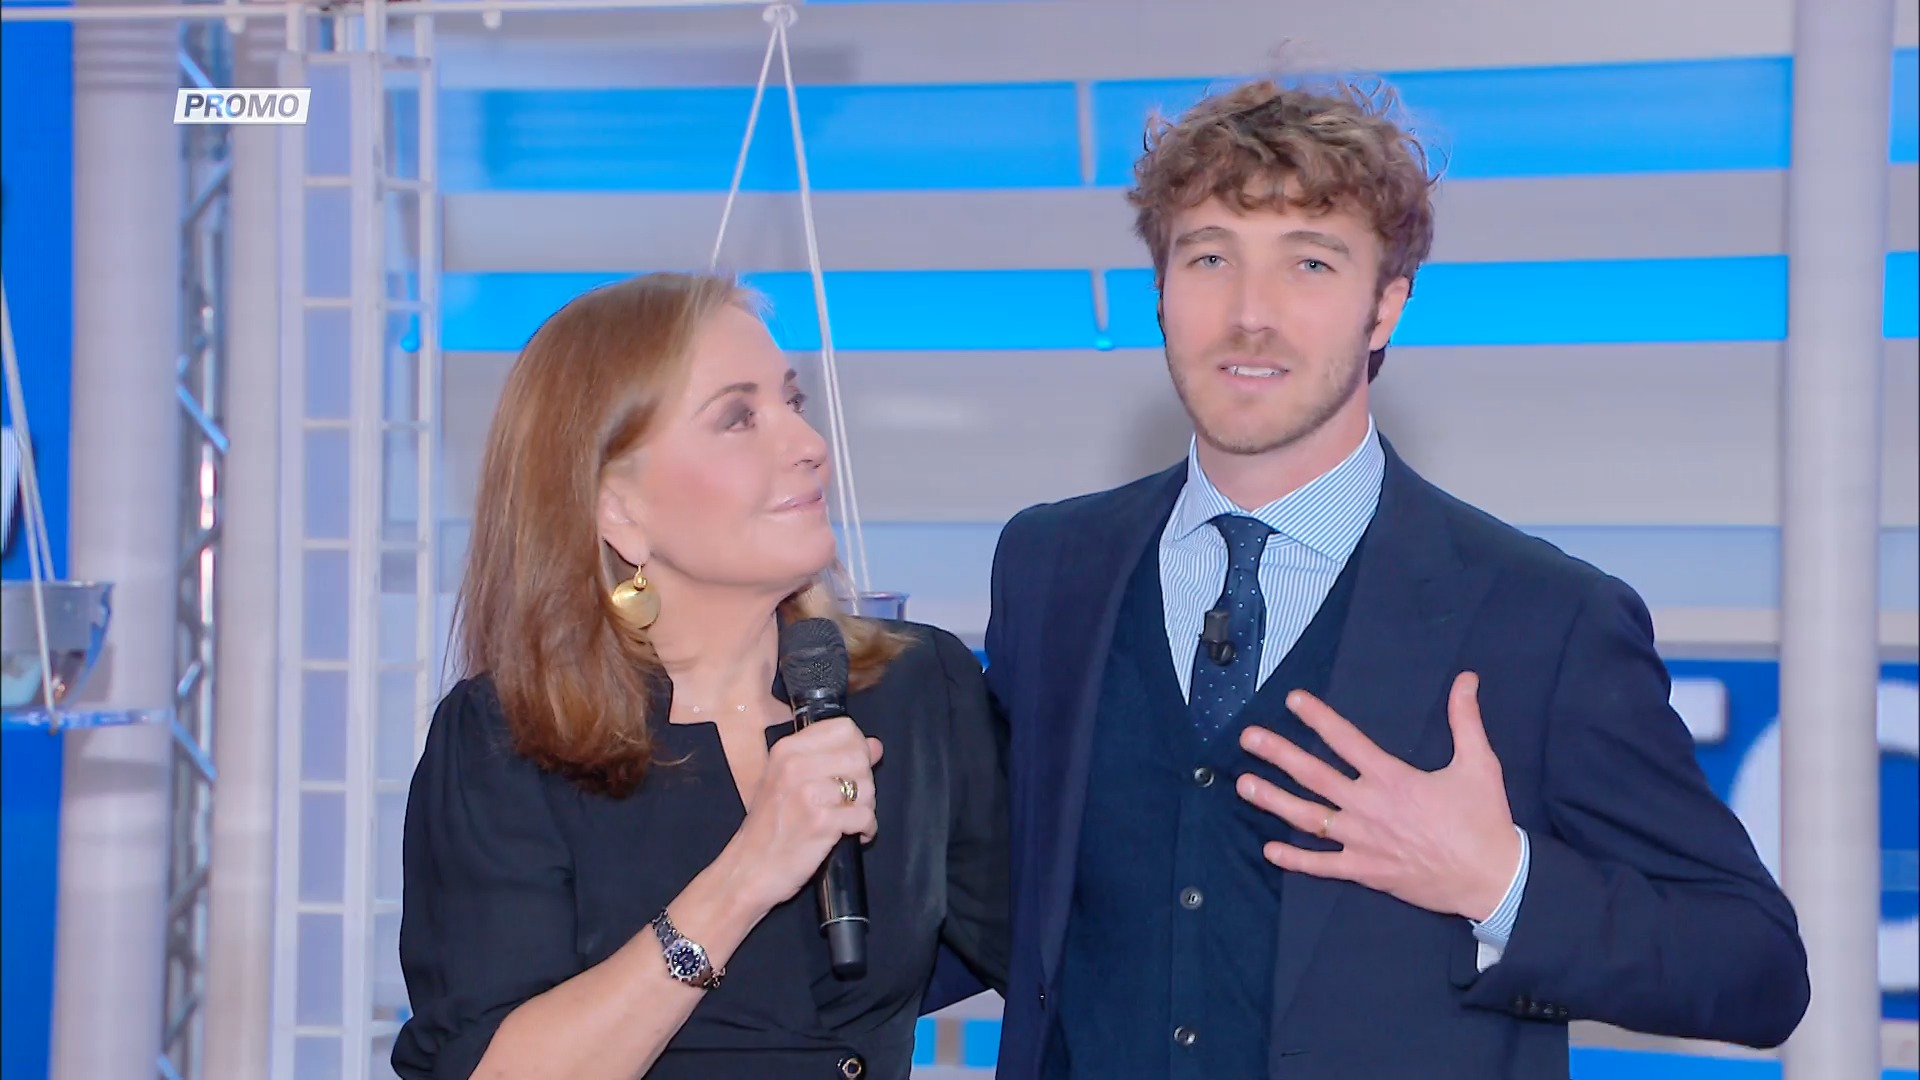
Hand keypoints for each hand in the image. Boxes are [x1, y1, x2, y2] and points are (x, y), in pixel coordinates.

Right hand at [729, 717, 881, 912]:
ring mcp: (808, 794)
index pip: (844, 728)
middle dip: (863, 781)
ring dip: (865, 807)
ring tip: (846, 820)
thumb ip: (830, 759)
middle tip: (848, 802)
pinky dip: (866, 829)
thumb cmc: (767, 828)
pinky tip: (851, 835)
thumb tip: (874, 745)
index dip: (856, 749)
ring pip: (867, 786)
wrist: (747, 871)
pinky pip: (866, 816)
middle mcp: (796, 766)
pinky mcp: (821, 823)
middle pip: (860, 756)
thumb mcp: (788, 783)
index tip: (849, 770)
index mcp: (786, 750)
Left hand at [1235, 672, 1520, 921]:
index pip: (1346, 741)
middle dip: (1278, 754)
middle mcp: (1370, 807)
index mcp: (1393, 778)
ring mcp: (1363, 841)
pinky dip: (1295, 859)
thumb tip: (1466, 679)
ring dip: (1274, 800)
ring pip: (1309, 818)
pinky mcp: (1366, 871)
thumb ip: (1465, 720)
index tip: (1293, 701)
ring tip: (1244, 785)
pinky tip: (1270, 850)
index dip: (1318, 718)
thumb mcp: (1479, 764)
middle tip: (1248, 738)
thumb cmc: (1484, 821)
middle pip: (1314, 775)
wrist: (1492, 879)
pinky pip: (1323, 866)